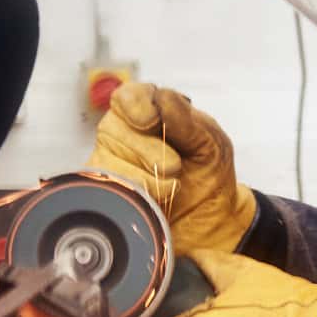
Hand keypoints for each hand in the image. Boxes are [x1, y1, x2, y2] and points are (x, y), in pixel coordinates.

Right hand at [85, 82, 257, 253]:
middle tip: (175, 167)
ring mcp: (111, 160)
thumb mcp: (210, 143)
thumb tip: (161, 98)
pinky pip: (106, 187)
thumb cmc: (208, 175)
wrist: (210, 220)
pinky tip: (155, 199)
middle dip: (149, 151)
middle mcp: (125, 131)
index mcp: (151, 110)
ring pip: (108, 160)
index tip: (151, 121)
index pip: (127, 96)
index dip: (135, 105)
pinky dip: (136, 194)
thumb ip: (186, 120)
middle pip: (114, 128)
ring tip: (171, 187)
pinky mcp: (106, 189)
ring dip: (146, 178)